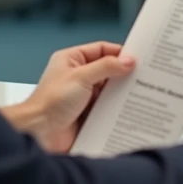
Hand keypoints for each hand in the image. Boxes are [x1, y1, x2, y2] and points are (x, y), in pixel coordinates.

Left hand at [2, 41, 134, 152]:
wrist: (39, 133)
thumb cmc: (49, 102)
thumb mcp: (81, 77)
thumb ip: (106, 67)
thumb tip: (128, 61)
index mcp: (71, 60)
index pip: (101, 50)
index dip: (118, 53)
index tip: (137, 58)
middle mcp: (77, 76)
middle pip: (107, 70)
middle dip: (123, 74)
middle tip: (143, 76)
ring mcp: (83, 96)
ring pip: (109, 90)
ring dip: (121, 93)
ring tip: (140, 94)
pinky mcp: (87, 113)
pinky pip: (107, 108)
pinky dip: (117, 109)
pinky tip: (128, 110)